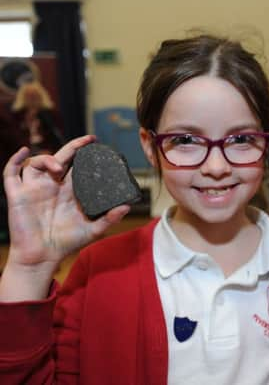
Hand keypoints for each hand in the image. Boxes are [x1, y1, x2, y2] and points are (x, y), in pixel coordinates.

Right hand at [0, 136, 129, 300]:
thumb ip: (109, 218)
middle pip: (61, 158)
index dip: (85, 154)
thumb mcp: (93, 230)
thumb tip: (126, 207)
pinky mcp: (18, 195)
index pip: (77, 166)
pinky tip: (24, 151)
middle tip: (89, 140)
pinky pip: (11, 173)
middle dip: (74, 147)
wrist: (43, 257)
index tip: (98, 144)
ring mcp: (34, 189)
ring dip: (47, 159)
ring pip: (37, 163)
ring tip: (58, 167)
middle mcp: (52, 186)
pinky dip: (15, 160)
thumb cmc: (67, 243)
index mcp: (69, 191)